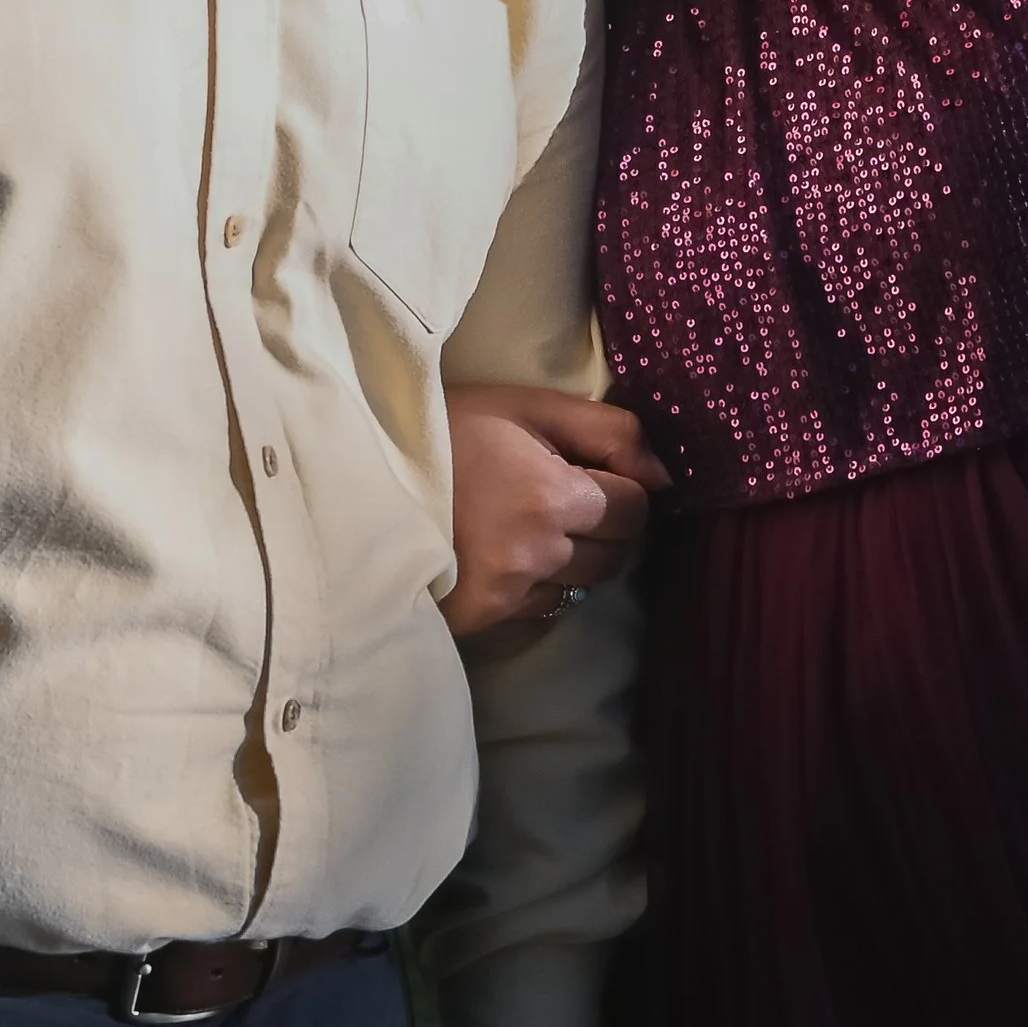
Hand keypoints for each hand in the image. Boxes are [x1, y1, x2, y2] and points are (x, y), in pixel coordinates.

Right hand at [442, 384, 670, 639]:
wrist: (360, 475)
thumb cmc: (448, 431)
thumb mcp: (529, 407)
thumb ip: (611, 432)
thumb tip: (667, 478)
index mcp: (553, 497)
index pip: (636, 509)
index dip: (618, 487)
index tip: (583, 472)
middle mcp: (539, 556)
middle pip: (617, 554)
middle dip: (603, 527)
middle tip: (558, 498)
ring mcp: (509, 594)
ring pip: (582, 586)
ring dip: (570, 560)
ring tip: (525, 526)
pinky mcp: (483, 619)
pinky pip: (540, 609)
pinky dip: (534, 585)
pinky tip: (499, 554)